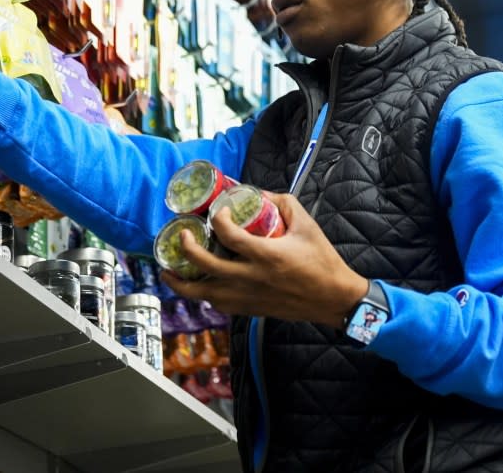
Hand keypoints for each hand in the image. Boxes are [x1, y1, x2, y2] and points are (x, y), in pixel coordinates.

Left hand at [161, 193, 368, 327]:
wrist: (333, 299)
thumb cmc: (322, 261)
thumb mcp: (307, 225)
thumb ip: (284, 203)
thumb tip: (260, 194)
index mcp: (266, 254)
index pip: (229, 235)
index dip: (218, 219)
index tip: (220, 212)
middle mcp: (252, 278)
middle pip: (205, 264)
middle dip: (186, 249)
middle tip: (181, 235)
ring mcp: (248, 297)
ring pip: (204, 293)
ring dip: (182, 282)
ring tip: (169, 271)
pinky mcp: (250, 309)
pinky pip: (218, 304)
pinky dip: (203, 294)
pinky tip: (198, 285)